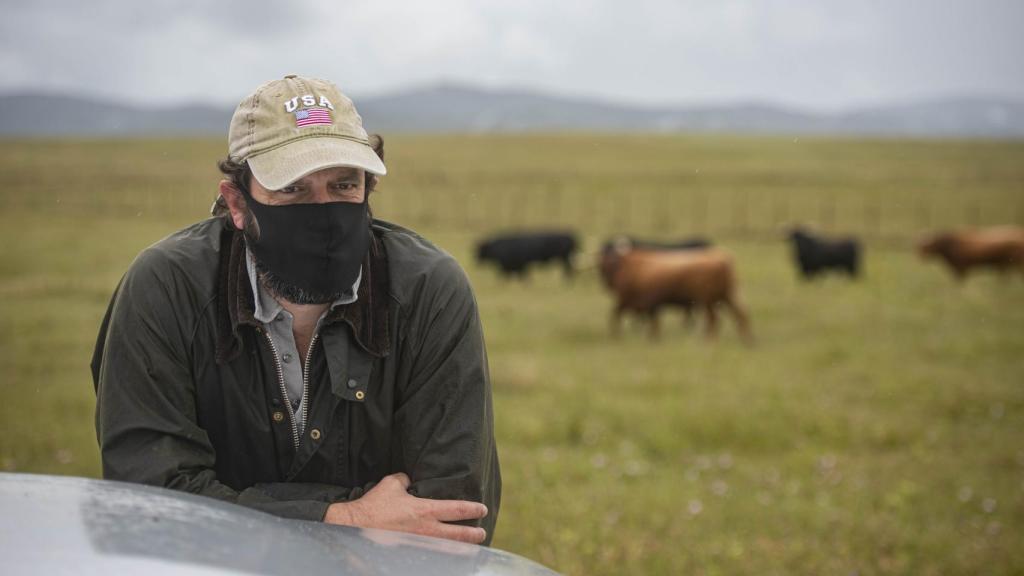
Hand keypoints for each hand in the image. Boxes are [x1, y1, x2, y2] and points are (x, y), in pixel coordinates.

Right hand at [324, 473, 487, 543]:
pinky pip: (431, 555)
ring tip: (469, 548)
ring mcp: (419, 544)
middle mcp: (426, 530)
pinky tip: (445, 555)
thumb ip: (405, 480)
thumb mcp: (391, 484)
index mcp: (425, 510)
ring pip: (447, 549)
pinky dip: (441, 555)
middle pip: (459, 535)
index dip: (472, 509)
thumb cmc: (374, 505)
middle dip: (474, 535)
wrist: (355, 527)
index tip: (482, 509)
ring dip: (460, 548)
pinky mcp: (410, 553)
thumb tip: (409, 479)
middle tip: (482, 533)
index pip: (457, 509)